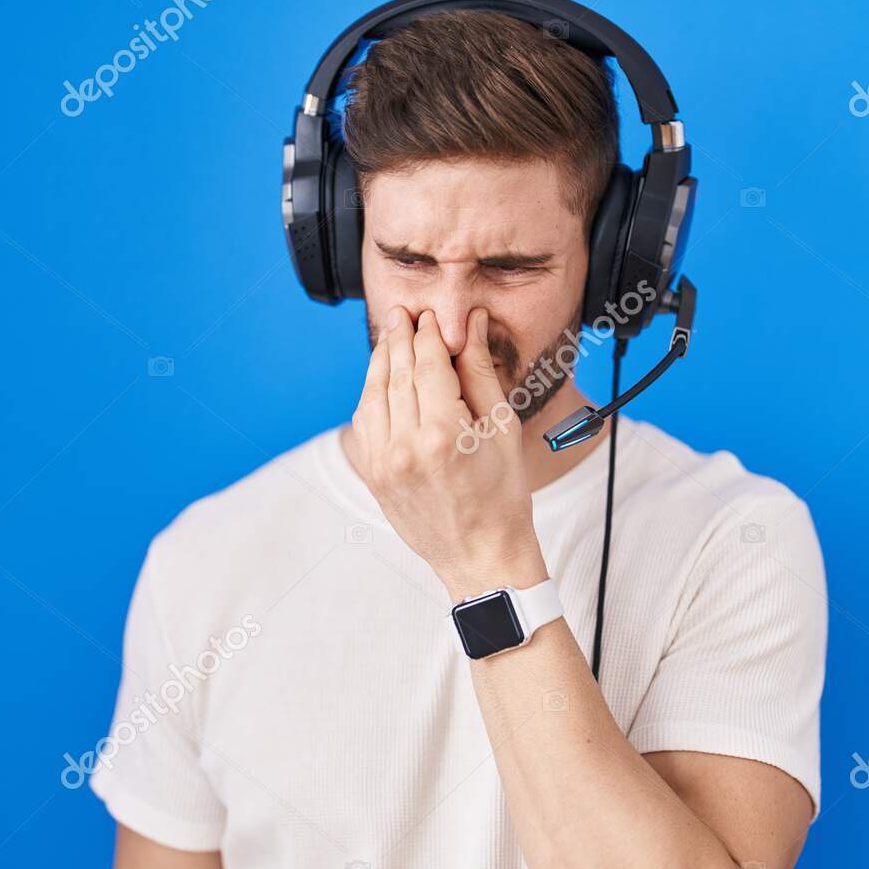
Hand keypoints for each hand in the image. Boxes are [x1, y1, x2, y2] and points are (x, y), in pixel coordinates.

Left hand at [348, 306, 545, 596]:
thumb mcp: (502, 430)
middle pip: (396, 374)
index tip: (431, 315)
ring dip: (381, 361)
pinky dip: (371, 394)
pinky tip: (382, 378)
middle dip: (400, 338)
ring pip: (373, 395)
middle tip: (404, 312)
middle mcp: (406, 448)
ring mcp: (383, 464)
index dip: (429, 335)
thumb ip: (481, 373)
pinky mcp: (373, 476)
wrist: (481, 555)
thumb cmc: (504, 495)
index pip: (428, 365)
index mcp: (444, 436)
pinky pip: (365, 423)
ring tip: (391, 336)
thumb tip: (471, 325)